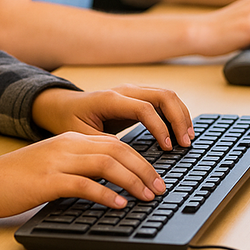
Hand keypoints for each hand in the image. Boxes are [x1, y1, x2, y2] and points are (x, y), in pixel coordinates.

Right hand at [0, 131, 166, 217]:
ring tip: (147, 196)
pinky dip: (105, 194)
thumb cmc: (18, 177)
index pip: (115, 141)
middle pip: (116, 149)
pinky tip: (118, 204)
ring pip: (106, 163)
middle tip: (160, 187)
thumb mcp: (53, 164)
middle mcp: (68, 144)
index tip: (155, 176)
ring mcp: (58, 160)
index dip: (139, 158)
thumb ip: (78, 166)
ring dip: (132, 180)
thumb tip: (109, 182)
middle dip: (143, 168)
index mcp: (71, 139)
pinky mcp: (48, 180)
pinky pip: (84, 185)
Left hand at [31, 84, 193, 148]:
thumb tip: (126, 159)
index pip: (144, 108)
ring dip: (181, 114)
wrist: (62, 105)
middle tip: (185, 143)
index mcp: (110, 99)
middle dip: (179, 118)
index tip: (168, 148)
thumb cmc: (69, 120)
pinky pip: (163, 99)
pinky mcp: (136, 96)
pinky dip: (175, 113)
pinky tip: (180, 130)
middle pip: (163, 95)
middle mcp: (125, 90)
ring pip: (167, 94)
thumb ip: (102, 145)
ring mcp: (132, 90)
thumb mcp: (81, 136)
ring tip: (187, 138)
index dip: (159, 127)